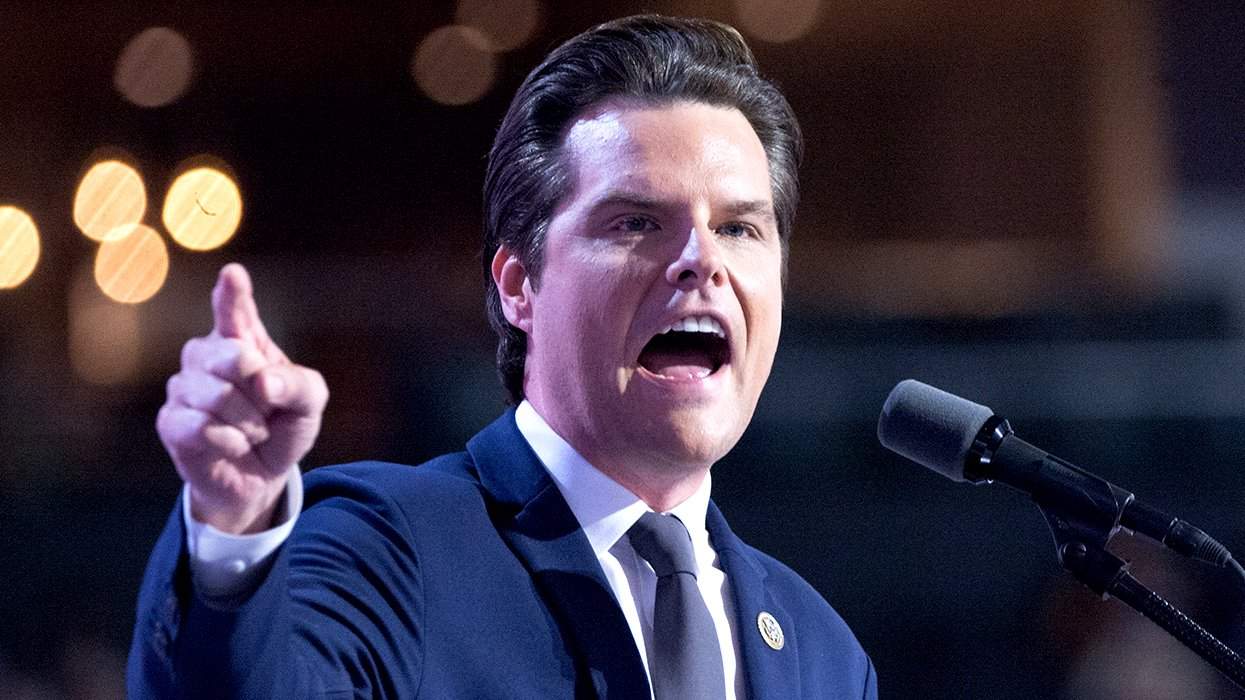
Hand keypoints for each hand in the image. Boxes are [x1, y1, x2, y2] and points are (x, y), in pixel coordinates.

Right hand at [157, 263, 328, 533]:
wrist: (262, 476)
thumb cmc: (284, 427)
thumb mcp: (309, 404)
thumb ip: (299, 385)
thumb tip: (265, 380)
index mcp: (244, 340)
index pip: (235, 311)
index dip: (232, 294)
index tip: (233, 275)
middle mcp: (208, 355)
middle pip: (233, 357)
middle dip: (261, 390)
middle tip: (268, 409)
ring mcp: (184, 386)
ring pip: (217, 396)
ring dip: (249, 422)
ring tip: (253, 431)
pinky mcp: (171, 421)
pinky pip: (200, 426)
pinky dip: (229, 440)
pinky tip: (235, 445)